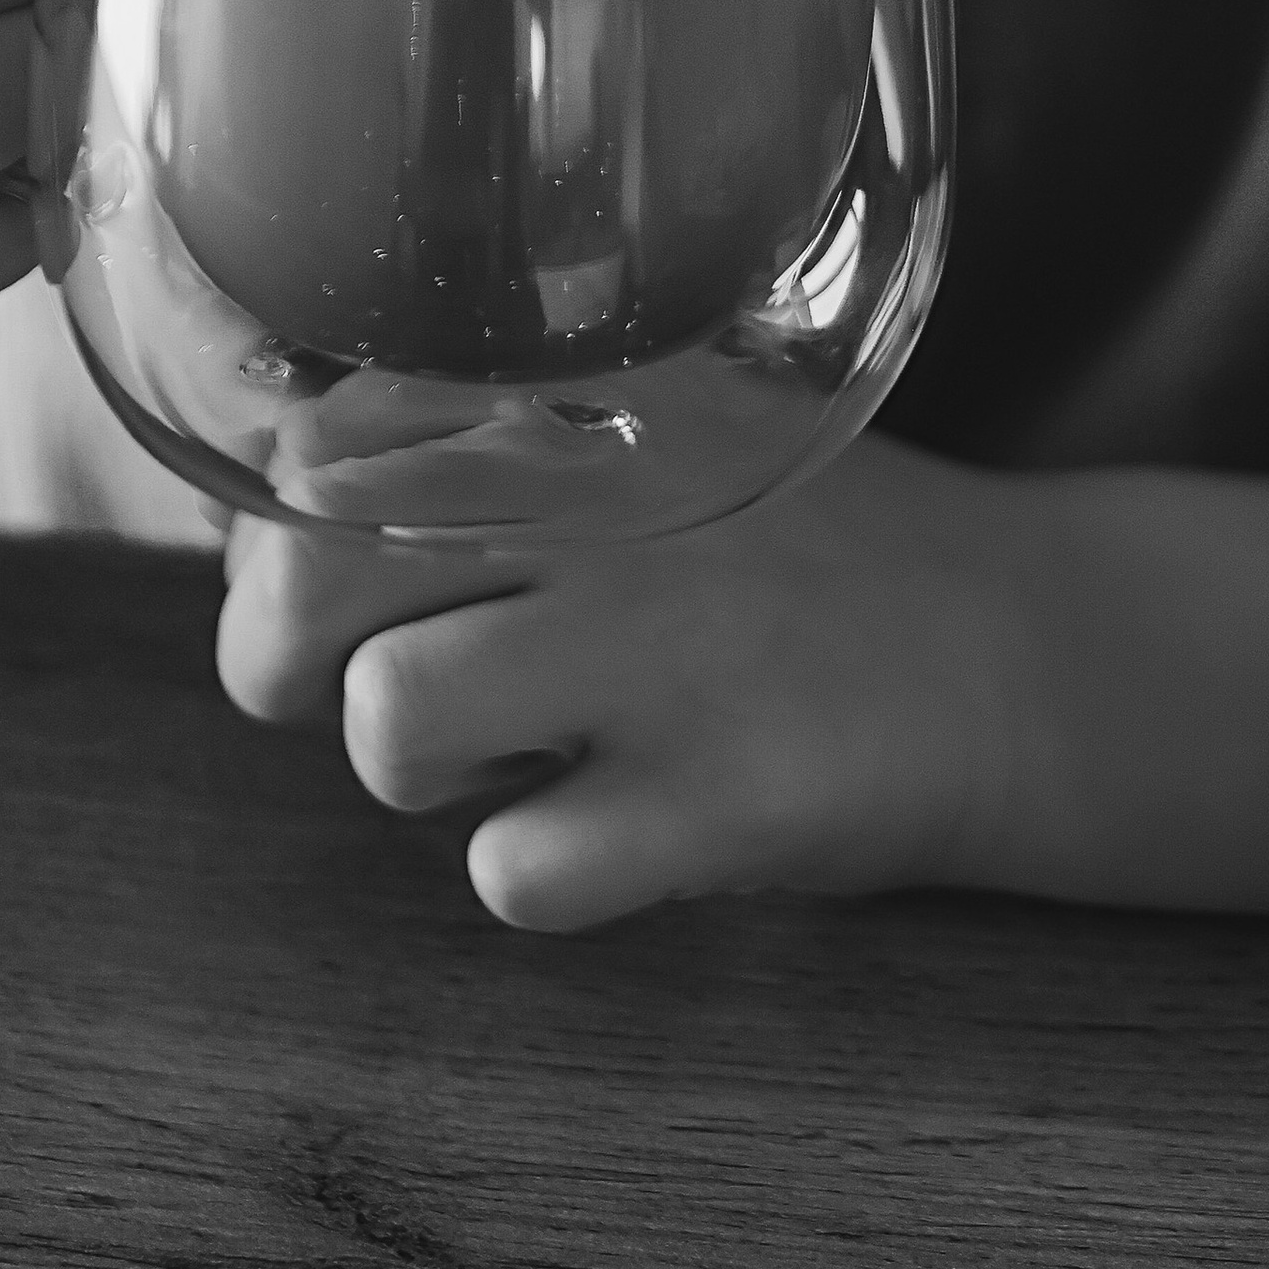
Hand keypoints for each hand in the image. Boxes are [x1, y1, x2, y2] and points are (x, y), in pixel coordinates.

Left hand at [214, 432, 1031, 930]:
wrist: (1022, 646)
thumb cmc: (786, 548)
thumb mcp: (644, 433)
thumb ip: (464, 434)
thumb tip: (246, 473)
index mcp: (575, 393)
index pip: (312, 436)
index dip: (274, 525)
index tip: (338, 563)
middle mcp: (606, 500)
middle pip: (304, 572)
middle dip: (280, 655)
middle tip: (359, 683)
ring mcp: (666, 647)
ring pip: (386, 721)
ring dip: (415, 763)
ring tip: (514, 745)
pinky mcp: (723, 797)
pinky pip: (515, 874)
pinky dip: (542, 870)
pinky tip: (624, 819)